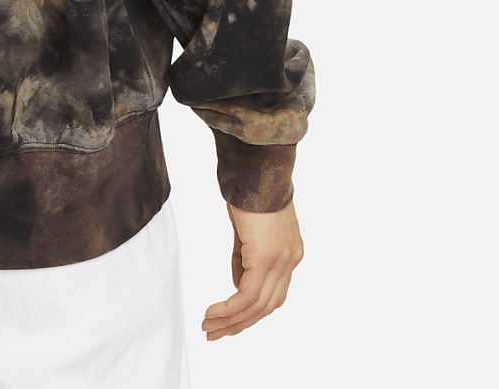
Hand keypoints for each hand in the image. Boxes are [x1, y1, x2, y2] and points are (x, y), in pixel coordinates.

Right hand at [200, 198, 302, 340]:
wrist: (256, 166)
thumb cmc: (247, 188)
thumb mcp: (246, 228)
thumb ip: (245, 257)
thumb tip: (237, 284)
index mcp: (290, 253)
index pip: (272, 294)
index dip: (250, 311)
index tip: (227, 319)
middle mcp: (291, 261)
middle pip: (266, 306)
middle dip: (239, 323)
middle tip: (215, 333)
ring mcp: (282, 261)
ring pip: (257, 305)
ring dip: (231, 320)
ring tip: (208, 327)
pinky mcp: (267, 257)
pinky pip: (247, 295)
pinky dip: (229, 308)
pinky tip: (213, 312)